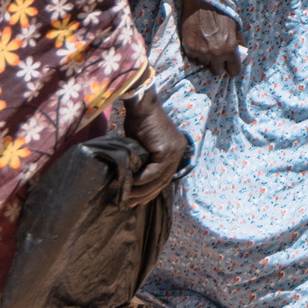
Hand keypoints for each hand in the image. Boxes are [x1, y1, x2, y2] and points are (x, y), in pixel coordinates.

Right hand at [118, 90, 188, 204]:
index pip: (165, 177)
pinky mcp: (167, 151)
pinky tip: (130, 183)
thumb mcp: (143, 145)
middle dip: (146, 195)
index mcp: (176, 150)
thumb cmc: (139, 120)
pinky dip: (141, 180)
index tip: (137, 200)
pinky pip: (153, 172)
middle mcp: (179, 151)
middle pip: (164, 181)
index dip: (151, 190)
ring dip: (142, 190)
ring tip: (127, 197)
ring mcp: (175, 151)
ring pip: (159, 179)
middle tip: (130, 203)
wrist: (141, 104)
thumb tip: (135, 178)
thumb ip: (144, 160)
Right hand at [176, 0, 242, 77]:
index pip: (234, 71)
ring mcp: (202, 53)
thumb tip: (241, 55)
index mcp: (230, 49)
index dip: (232, 68)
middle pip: (218, 71)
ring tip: (206, 43)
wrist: (201, 2)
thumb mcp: (235, 26)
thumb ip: (239, 42)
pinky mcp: (190, 49)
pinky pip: (194, 57)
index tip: (229, 64)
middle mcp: (216, 54)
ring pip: (205, 64)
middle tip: (216, 54)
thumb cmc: (220, 12)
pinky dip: (196, 51)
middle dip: (218, 64)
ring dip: (206, 57)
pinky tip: (198, 40)